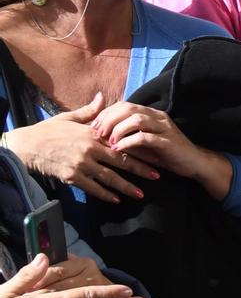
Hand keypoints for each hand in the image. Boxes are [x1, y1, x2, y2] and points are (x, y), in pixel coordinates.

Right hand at [6, 96, 154, 201]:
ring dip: (126, 187)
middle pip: (121, 161)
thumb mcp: (70, 117)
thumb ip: (91, 111)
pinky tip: (116, 200)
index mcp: (93, 134)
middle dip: (141, 169)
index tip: (155, 155)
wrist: (26, 145)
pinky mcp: (71, 176)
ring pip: (109, 177)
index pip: (122, 143)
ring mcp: (81, 164)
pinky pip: (92, 187)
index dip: (140, 150)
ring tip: (140, 194)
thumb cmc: (48, 130)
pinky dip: (105, 194)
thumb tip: (103, 97)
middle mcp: (90, 149)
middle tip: (157, 176)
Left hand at [89, 102, 207, 181]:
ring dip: (118, 130)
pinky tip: (118, 149)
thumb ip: (127, 134)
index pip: (124, 104)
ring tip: (109, 142)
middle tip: (98, 133)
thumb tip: (102, 132)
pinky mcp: (168, 141)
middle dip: (109, 120)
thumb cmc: (166, 153)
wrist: (194, 163)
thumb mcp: (143, 141)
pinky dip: (128, 142)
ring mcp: (164, 127)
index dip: (106, 113)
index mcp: (151, 113)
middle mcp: (158, 116)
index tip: (94, 127)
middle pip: (128, 108)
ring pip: (136, 119)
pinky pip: (144, 137)